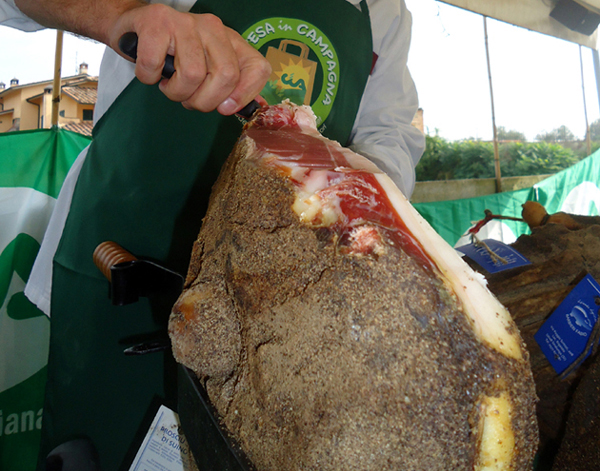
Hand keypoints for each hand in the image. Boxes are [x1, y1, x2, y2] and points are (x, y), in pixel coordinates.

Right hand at [108, 3, 270, 114]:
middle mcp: (213, 28)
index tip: (225, 108)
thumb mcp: (206, 67)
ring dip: (175, 92)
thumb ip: (227, 86)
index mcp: (231, 41)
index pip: (257, 68)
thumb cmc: (173, 54)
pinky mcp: (157, 22)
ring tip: (169, 85)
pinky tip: (150, 71)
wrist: (134, 26)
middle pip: (225, 76)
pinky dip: (148, 78)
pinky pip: (156, 66)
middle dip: (204, 101)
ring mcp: (185, 22)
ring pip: (192, 74)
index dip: (245, 95)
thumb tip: (240, 108)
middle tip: (189, 99)